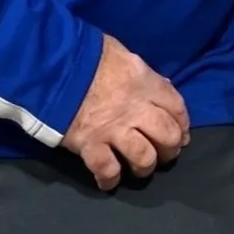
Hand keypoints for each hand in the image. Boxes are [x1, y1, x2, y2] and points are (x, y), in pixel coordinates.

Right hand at [62, 35, 190, 190]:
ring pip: (143, 157)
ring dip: (144, 166)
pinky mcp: (90, 145)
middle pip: (167, 136)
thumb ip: (142, 73)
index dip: (182, 124)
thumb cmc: (85, 53)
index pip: (177, 107)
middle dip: (170, 149)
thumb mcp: (121, 52)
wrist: (51, 65)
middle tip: (163, 152)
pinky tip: (109, 181)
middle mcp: (135, 109)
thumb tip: (160, 86)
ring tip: (138, 166)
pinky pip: (107, 170)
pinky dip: (109, 180)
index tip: (181, 133)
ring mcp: (113, 129)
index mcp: (144, 83)